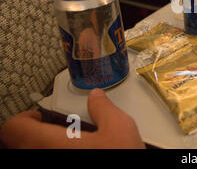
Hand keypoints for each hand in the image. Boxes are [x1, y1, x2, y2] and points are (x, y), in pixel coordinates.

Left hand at [0, 89, 144, 148]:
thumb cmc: (121, 158)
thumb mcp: (119, 128)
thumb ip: (103, 108)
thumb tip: (97, 97)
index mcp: (50, 143)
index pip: (14, 128)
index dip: (25, 118)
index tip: (39, 115)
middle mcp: (44, 158)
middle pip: (19, 144)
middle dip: (32, 133)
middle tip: (49, 128)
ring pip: (31, 153)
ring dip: (41, 145)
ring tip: (62, 142)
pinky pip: (45, 160)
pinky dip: (52, 153)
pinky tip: (75, 152)